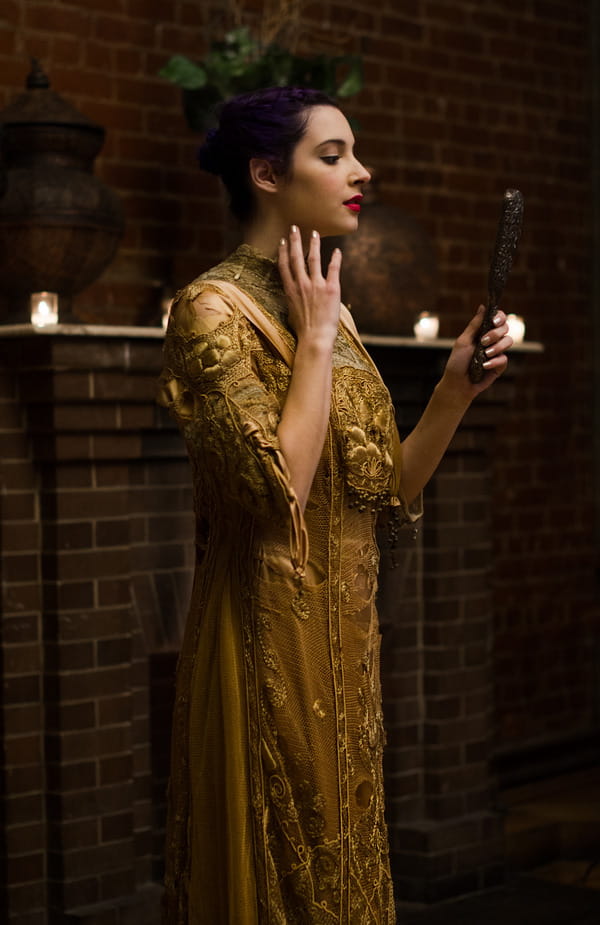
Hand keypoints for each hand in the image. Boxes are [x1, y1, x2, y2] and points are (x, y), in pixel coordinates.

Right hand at [278, 226, 341, 348]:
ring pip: (313, 258)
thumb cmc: (303, 331)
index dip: (283, 252)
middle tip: (295, 228)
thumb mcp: (291, 313)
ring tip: (314, 233)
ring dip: (313, 244)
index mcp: (290, 290)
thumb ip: (292, 301)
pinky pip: (333, 268)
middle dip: (295, 241)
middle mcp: (301, 284)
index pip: (284, 266)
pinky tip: (337, 251)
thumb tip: (292, 299)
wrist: (315, 338)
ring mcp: (316, 284)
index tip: (283, 241)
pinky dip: (336, 258)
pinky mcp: (331, 288)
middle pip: (296, 257)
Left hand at [440, 306, 512, 403]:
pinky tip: (484, 366)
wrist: (457, 384)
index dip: (499, 317)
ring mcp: (496, 352)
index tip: (494, 321)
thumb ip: (474, 325)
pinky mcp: (499, 366)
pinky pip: (504, 359)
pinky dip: (494, 362)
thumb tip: (483, 306)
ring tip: (485, 354)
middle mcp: (491, 340)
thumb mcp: (463, 341)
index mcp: (482, 332)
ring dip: (497, 347)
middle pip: (505, 327)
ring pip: (508, 341)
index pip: (497, 319)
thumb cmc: (457, 362)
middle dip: (496, 333)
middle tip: (484, 341)